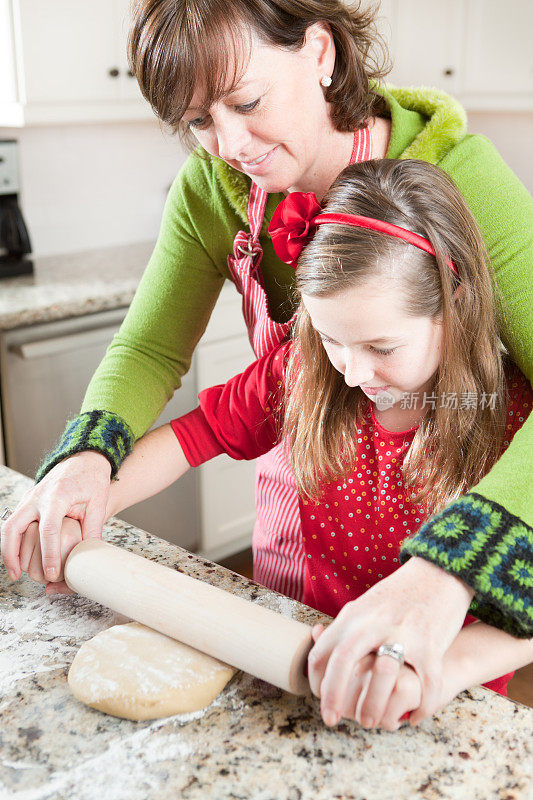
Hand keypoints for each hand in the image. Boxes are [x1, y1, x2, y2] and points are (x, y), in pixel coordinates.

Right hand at [1, 451, 110, 583]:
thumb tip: (90, 557)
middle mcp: (37, 497)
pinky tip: (18, 556)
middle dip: (11, 554)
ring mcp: (30, 498)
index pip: (48, 530)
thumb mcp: (98, 503)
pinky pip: (13, 522)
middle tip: (17, 575)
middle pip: (14, 527)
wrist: (86, 459)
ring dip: (7, 549)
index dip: (48, 555)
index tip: (52, 573)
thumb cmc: (92, 479)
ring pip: (8, 526)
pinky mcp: (28, 501)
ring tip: (15, 571)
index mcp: (57, 497)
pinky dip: (11, 540)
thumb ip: (92, 530)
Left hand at [307, 556, 473, 726]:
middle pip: (344, 661)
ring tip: (371, 722)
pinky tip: (415, 718)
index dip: (317, 681)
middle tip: (331, 720)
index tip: (321, 701)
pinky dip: (421, 707)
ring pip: (383, 674)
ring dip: (374, 705)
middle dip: (334, 696)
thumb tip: (317, 640)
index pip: (324, 650)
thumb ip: (343, 626)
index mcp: (355, 614)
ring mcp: (404, 631)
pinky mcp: (431, 643)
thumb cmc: (400, 594)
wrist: (439, 572)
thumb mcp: (365, 605)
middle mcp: (374, 621)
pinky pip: (427, 684)